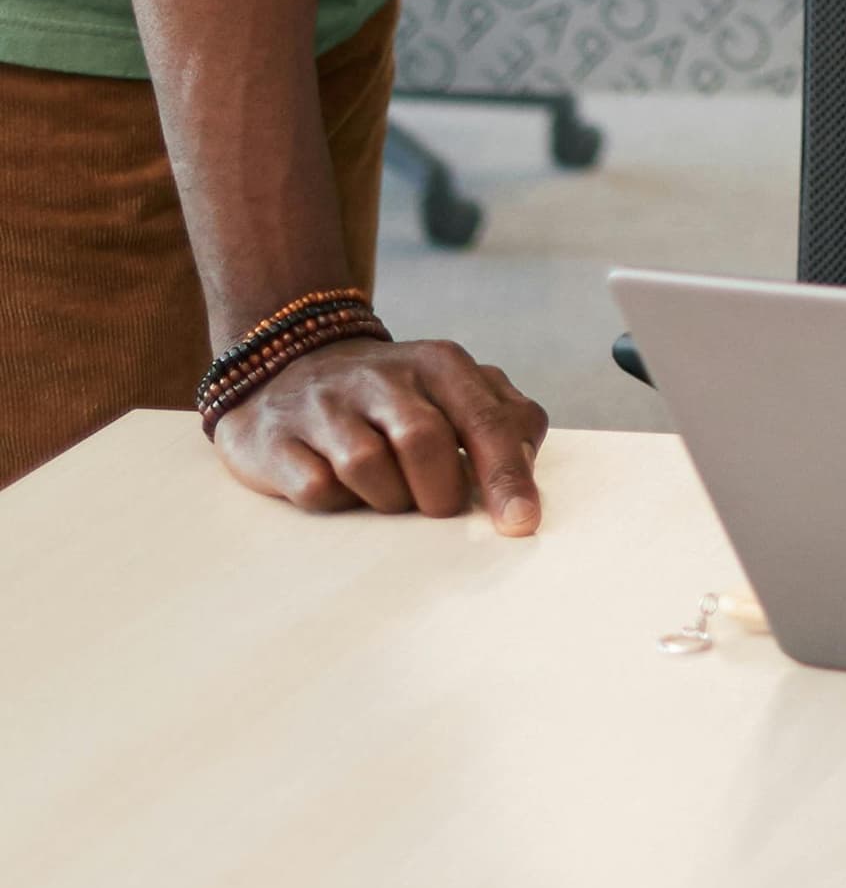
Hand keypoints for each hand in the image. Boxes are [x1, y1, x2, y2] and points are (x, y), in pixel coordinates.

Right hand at [213, 331, 548, 529]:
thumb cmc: (391, 397)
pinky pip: (316, 489)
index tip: (520, 523)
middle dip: (438, 491)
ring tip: (387, 490)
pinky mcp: (279, 440)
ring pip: (367, 466)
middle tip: (435, 505)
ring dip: (386, 497)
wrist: (286, 369)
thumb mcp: (453, 390)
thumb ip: (504, 420)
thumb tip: (525, 470)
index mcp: (438, 363)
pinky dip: (335, 501)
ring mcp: (325, 405)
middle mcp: (382, 376)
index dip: (505, 476)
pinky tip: (338, 486)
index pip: (484, 420)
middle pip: (425, 441)